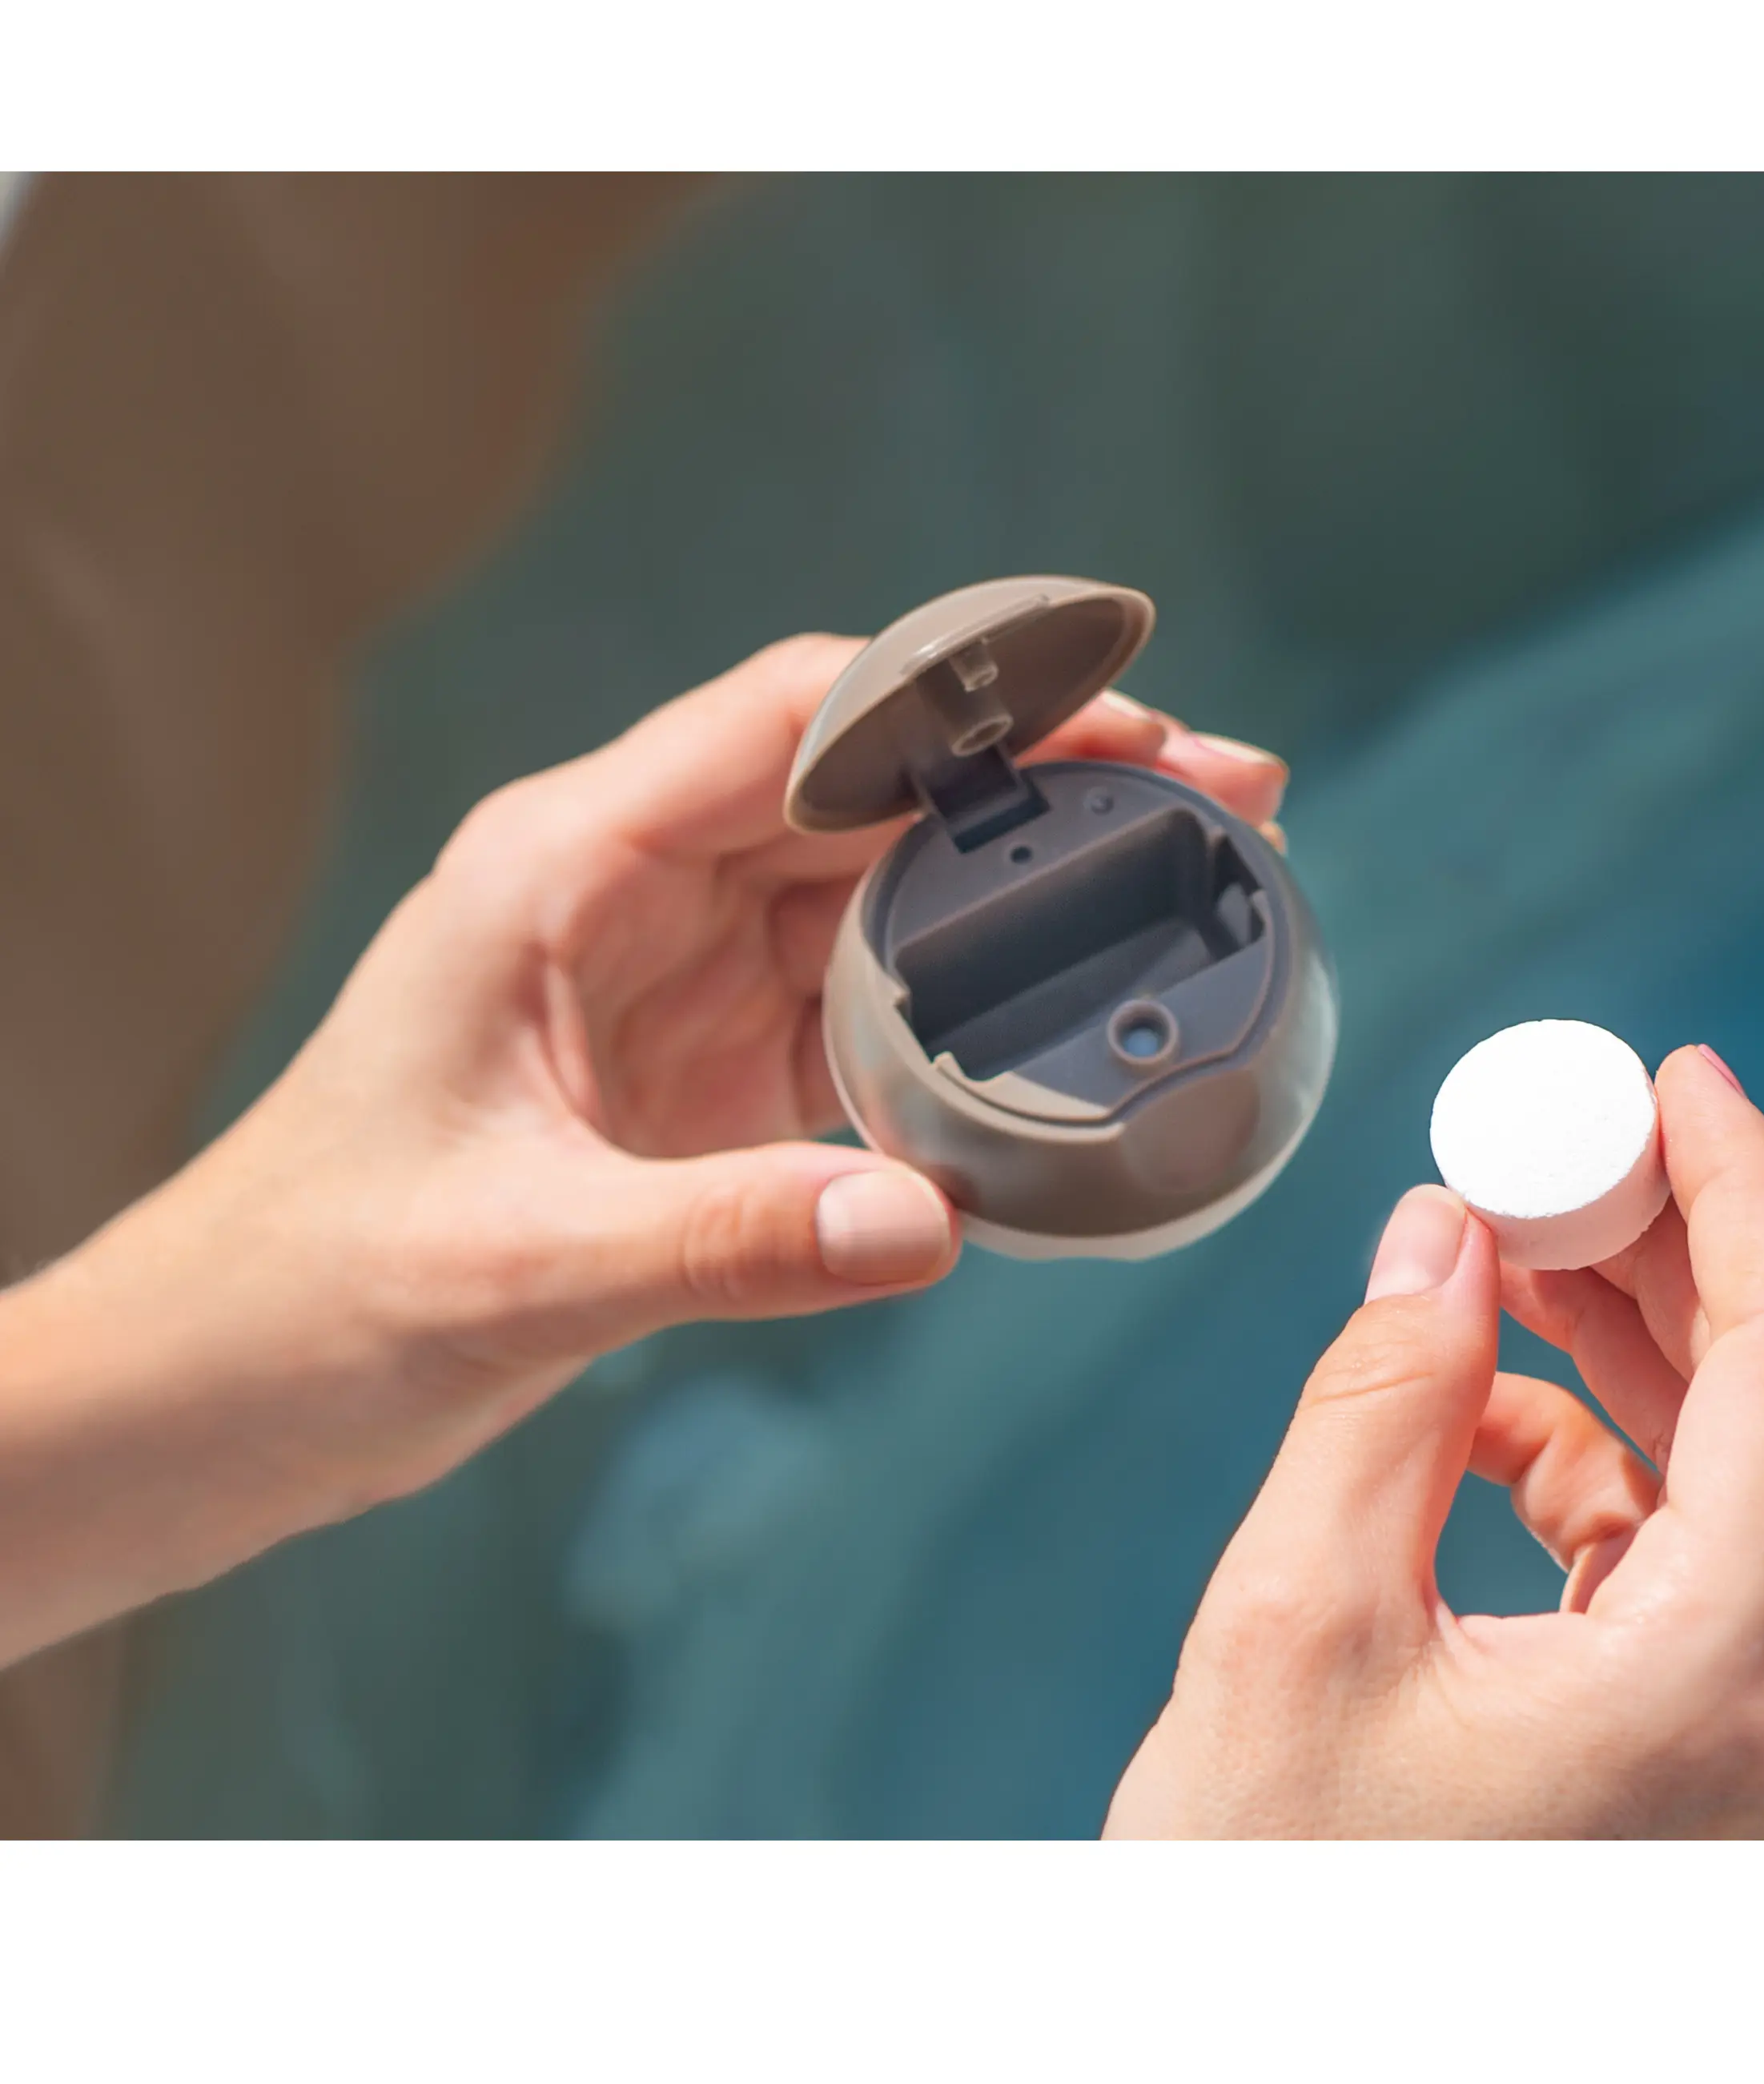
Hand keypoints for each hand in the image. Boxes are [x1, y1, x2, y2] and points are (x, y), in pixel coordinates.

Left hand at [0, 638, 1283, 1661]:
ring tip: (1193, 880)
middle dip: (1055, 777)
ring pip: (886, 883)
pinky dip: (977, 996)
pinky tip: (1077, 1013)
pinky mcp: (706, 1064)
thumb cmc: (312, 1297)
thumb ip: (725, 1238)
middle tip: (1228, 790)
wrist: (216, 1388)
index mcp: (560, 870)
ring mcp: (675, 975)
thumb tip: (930, 1223)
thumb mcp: (516, 1269)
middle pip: (875, 786)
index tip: (1124, 703)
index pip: (795, 719)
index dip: (972, 695)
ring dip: (1034, 879)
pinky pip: (869, 999)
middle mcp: (630, 891)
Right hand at [1105, 1046, 1763, 1837]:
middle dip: (1676, 1260)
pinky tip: (1485, 1420)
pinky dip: (1598, 1478)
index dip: (1743, 1188)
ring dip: (1631, 1363)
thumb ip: (1382, 1397)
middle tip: (1568, 1147)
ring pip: (1746, 1494)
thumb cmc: (1272, 1925)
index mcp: (1733, 1689)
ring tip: (1508, 1263)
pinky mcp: (1713, 1793)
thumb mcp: (1294, 1630)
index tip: (1675, 1077)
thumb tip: (1444, 1233)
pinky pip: (1692, 1580)